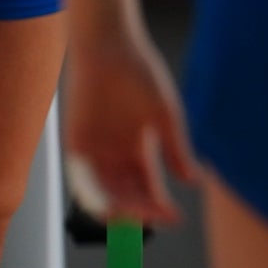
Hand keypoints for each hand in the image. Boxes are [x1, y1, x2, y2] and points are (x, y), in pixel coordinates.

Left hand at [63, 14, 192, 225]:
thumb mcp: (165, 117)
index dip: (160, 205)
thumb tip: (192, 181)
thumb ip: (176, 151)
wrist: (110, 48)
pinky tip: (108, 204)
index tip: (176, 218)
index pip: (149, 186)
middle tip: (154, 219)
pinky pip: (81, 178)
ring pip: (104, 191)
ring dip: (118, 208)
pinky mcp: (74, 144)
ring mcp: (94, 151)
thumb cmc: (141, 75)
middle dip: (141, 210)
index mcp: (138, 149)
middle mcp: (114, 155)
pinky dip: (93, 194)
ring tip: (132, 217)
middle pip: (127, 194)